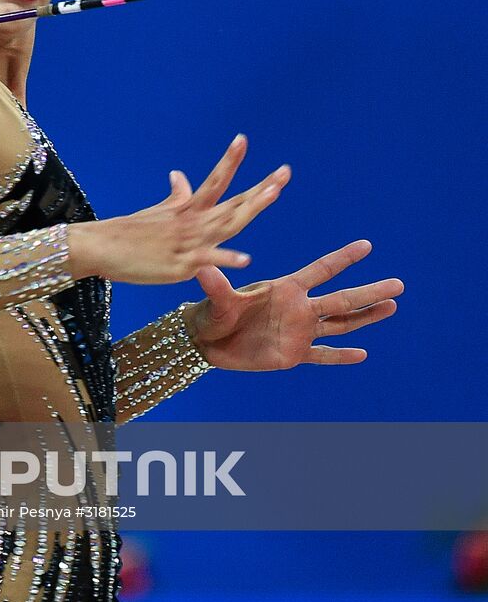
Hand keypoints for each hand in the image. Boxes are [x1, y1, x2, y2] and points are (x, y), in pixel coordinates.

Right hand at [69, 134, 290, 283]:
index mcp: (186, 209)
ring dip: (251, 208)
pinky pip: (207, 261)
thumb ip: (175, 196)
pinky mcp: (179, 265)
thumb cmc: (127, 232)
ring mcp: (187, 242)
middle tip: (285, 172)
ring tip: (273, 194)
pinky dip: (226, 259)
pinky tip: (246, 259)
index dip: (230, 160)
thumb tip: (179, 173)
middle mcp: (191, 222)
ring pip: (227, 224)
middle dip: (261, 188)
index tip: (242, 138)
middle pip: (233, 202)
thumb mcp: (155, 212)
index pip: (214, 180)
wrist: (100, 247)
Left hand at [185, 240, 403, 369]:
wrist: (207, 342)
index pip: (320, 271)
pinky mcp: (292, 354)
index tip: (366, 245)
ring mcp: (298, 331)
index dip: (342, 259)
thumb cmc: (210, 313)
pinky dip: (340, 356)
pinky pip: (321, 354)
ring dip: (365, 317)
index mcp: (284, 289)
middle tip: (399, 284)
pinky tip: (361, 354)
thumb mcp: (216, 300)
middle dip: (369, 292)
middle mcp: (298, 308)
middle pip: (341, 299)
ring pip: (340, 323)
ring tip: (392, 306)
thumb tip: (202, 268)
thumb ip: (215, 286)